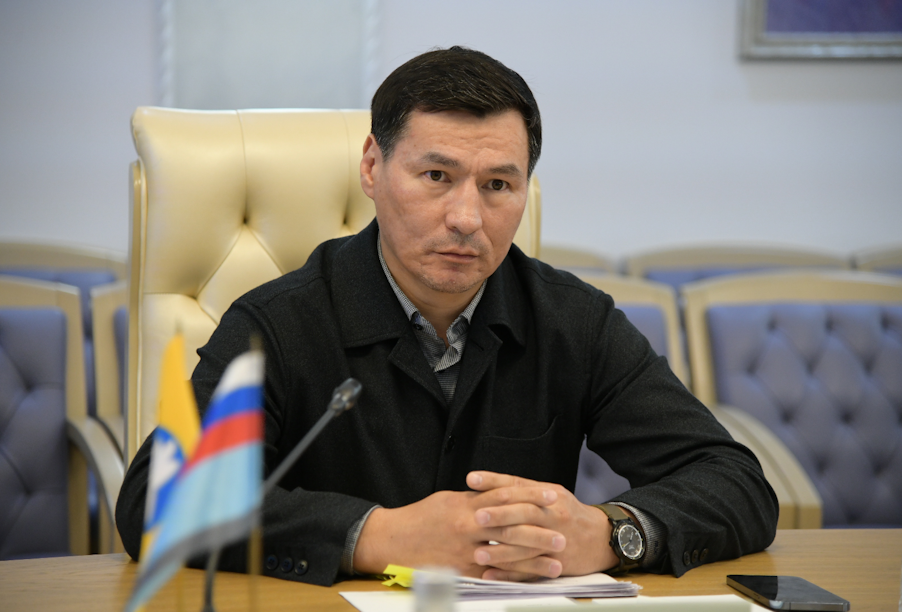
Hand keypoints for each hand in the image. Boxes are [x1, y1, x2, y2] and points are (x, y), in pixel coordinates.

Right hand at [352, 484, 561, 577]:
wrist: (392, 540)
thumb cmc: (422, 518)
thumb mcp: (449, 500)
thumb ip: (477, 499)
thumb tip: (501, 495)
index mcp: (466, 505)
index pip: (505, 496)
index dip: (530, 495)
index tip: (552, 495)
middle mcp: (468, 528)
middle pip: (511, 528)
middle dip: (539, 531)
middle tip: (563, 534)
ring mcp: (465, 552)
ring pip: (506, 555)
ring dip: (533, 560)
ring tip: (556, 561)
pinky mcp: (460, 572)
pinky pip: (492, 575)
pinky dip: (513, 577)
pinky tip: (529, 579)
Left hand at [466, 471, 618, 580]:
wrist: (602, 538)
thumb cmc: (569, 513)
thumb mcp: (552, 494)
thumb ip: (523, 490)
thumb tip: (489, 485)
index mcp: (549, 494)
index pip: (518, 485)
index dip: (494, 481)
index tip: (472, 479)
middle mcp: (553, 514)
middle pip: (524, 513)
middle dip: (500, 515)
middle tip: (477, 517)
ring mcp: (556, 539)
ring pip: (526, 545)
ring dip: (501, 551)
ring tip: (478, 553)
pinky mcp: (557, 563)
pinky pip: (530, 570)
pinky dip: (510, 574)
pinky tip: (492, 574)